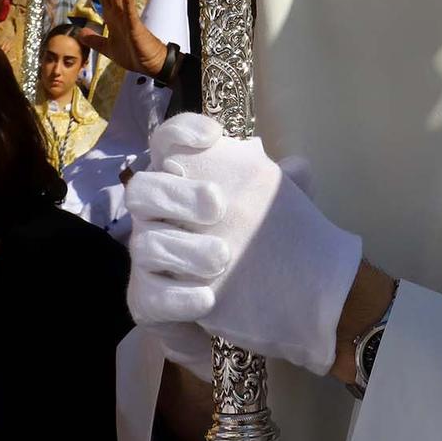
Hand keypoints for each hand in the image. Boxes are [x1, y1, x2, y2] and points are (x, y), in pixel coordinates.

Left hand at [76, 0, 167, 76]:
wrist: (151, 65)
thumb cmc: (133, 54)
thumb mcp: (108, 49)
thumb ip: (95, 40)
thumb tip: (81, 33)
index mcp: (113, 17)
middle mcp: (120, 14)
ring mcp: (128, 19)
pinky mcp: (136, 28)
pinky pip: (130, 12)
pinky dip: (126, 0)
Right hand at [125, 115, 362, 375]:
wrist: (235, 308)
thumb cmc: (249, 244)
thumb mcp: (269, 211)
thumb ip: (282, 187)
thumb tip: (298, 166)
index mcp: (179, 182)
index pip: (165, 143)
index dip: (181, 132)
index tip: (213, 136)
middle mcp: (155, 215)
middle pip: (142, 189)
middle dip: (178, 194)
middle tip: (218, 205)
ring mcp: (147, 258)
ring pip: (144, 244)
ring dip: (184, 249)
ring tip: (223, 257)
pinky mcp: (145, 300)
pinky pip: (149, 296)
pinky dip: (177, 297)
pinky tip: (208, 298)